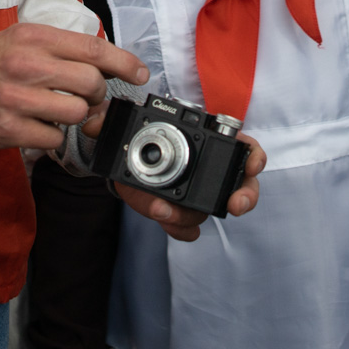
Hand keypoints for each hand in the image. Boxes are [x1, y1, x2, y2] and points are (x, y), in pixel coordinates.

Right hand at [0, 24, 147, 150]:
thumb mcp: (21, 41)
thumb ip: (61, 49)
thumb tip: (106, 66)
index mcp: (33, 37)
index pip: (93, 48)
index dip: (124, 63)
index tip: (140, 73)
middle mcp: (26, 64)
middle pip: (92, 84)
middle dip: (96, 96)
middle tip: (85, 98)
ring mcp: (17, 98)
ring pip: (77, 113)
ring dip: (76, 117)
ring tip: (56, 111)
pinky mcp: (9, 129)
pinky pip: (55, 137)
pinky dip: (53, 135)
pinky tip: (37, 125)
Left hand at [112, 131, 266, 241]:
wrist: (123, 164)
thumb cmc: (136, 140)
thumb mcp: (125, 127)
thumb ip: (112, 120)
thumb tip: (95, 120)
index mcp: (208, 141)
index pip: (243, 146)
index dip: (252, 154)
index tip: (253, 163)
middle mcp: (210, 169)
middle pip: (243, 185)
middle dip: (245, 196)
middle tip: (235, 204)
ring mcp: (198, 195)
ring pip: (211, 209)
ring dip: (192, 215)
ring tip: (167, 214)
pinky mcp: (183, 214)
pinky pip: (189, 226)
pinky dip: (179, 228)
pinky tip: (167, 223)